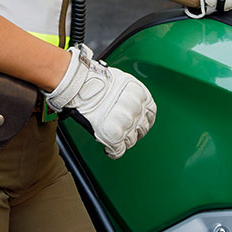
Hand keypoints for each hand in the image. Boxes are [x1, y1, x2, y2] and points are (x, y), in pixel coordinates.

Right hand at [46, 44, 154, 158]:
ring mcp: (126, 124)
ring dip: (123, 141)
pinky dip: (113, 152)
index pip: (150, 114)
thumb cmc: (95, 80)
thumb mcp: (122, 81)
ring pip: (130, 141)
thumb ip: (130, 95)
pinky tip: (108, 148)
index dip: (143, 119)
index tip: (138, 122)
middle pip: (142, 129)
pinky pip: (118, 151)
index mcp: (141, 95)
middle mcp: (136, 110)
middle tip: (124, 130)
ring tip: (113, 137)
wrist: (80, 85)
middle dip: (134, 131)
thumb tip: (128, 101)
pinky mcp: (114, 136)